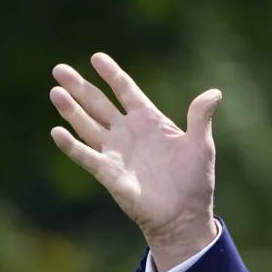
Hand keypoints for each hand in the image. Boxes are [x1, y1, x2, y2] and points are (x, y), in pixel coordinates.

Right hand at [49, 52, 221, 271]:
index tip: (96, 57)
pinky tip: (57, 132)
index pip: (126, 91)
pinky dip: (71, 145)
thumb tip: (215, 93)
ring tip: (56, 92)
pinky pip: (86, 156)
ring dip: (71, 110)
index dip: (112, 74)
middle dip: (80, 87)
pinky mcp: (109, 173)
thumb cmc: (194, 180)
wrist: (185, 215)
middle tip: (60, 69)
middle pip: (99, 104)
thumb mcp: (201, 145)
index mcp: (150, 121)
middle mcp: (128, 133)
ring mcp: (116, 152)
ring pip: (88, 126)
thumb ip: (200, 117)